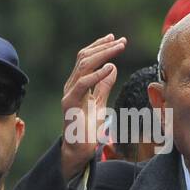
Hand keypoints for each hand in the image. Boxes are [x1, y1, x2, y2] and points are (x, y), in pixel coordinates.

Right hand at [60, 33, 126, 178]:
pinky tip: (109, 67)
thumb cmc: (89, 128)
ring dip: (102, 55)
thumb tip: (112, 68)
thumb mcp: (100, 103)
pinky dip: (96, 74)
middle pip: (84, 58)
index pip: (86, 58)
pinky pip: (82, 84)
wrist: (80, 149)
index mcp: (77, 84)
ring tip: (118, 49)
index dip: (100, 47)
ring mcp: (69, 93)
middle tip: (121, 41)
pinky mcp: (69, 103)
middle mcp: (71, 85)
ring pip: (83, 66)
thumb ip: (104, 86)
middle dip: (104, 47)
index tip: (115, 39)